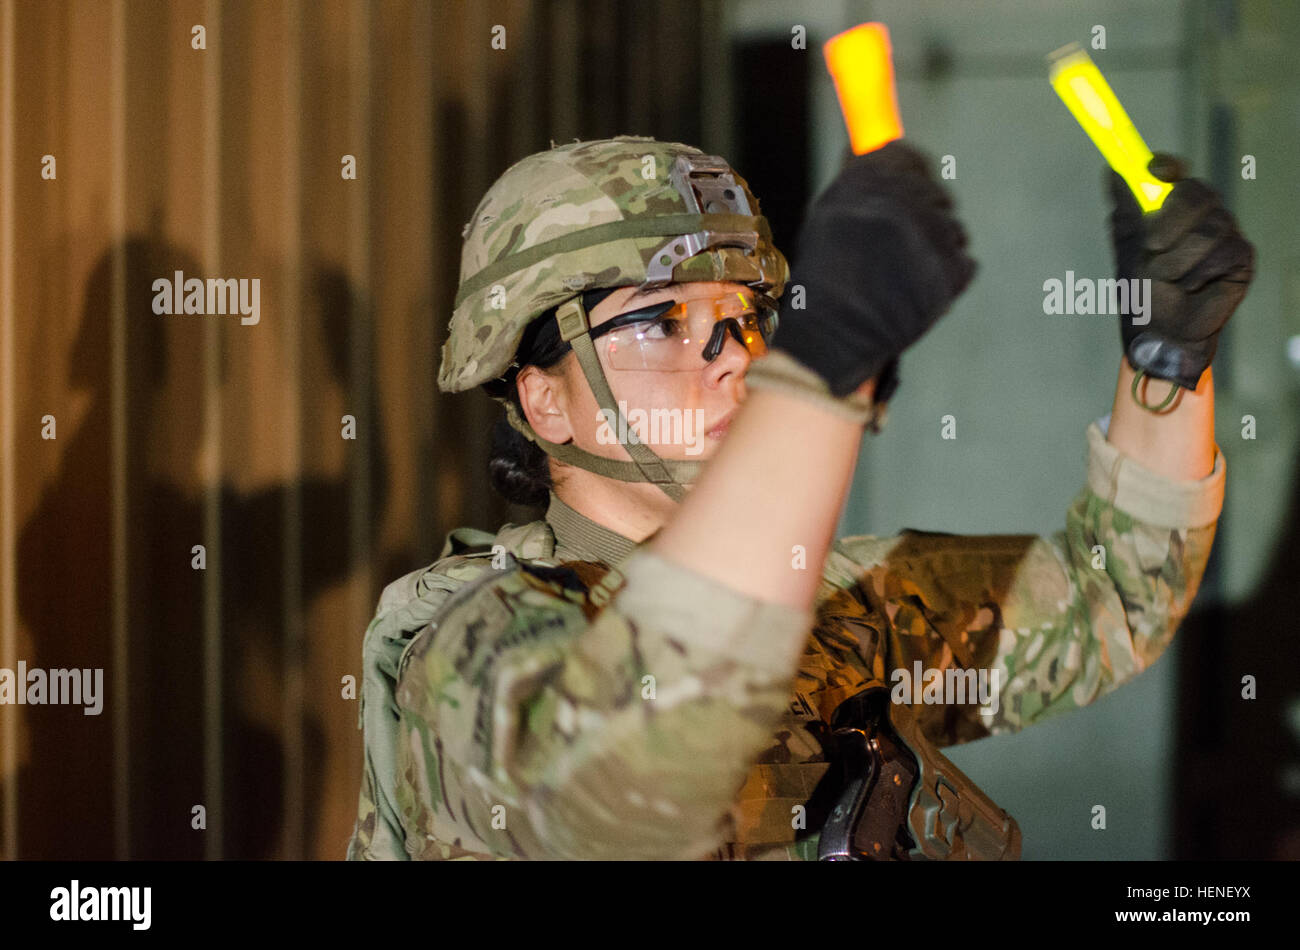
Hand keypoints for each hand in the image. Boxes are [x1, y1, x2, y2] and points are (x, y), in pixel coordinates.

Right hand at [773, 140, 975, 397]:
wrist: (835, 331)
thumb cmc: (824, 278)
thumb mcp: (828, 215)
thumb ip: (857, 180)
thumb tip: (867, 152)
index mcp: (872, 178)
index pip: (907, 158)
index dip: (908, 175)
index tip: (907, 191)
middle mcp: (907, 197)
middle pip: (935, 194)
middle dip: (923, 217)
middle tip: (900, 248)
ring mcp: (935, 233)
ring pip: (952, 230)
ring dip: (936, 249)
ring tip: (903, 278)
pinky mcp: (955, 269)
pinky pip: (964, 264)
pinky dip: (946, 278)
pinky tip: (917, 294)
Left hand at [1108, 154, 1253, 390]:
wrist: (1159, 334)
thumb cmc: (1141, 294)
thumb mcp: (1127, 250)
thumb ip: (1126, 210)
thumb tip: (1112, 170)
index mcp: (1168, 208)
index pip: (1173, 172)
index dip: (1166, 167)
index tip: (1154, 173)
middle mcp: (1199, 215)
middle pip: (1196, 192)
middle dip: (1170, 221)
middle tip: (1152, 247)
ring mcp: (1223, 233)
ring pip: (1210, 226)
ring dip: (1178, 259)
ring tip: (1168, 279)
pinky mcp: (1239, 257)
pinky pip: (1224, 252)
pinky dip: (1198, 274)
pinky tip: (1191, 287)